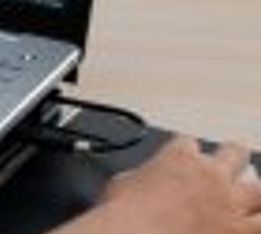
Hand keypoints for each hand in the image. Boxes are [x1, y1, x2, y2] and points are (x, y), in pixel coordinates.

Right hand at [54, 137, 260, 233]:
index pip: (187, 143)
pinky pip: (260, 226)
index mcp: (179, 158)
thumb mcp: (122, 183)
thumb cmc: (124, 213)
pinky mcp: (239, 231)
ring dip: (254, 193)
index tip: (182, 158)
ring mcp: (229, 203)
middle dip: (233, 156)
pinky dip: (255, 224)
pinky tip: (249, 225)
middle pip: (235, 152)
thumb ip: (140, 176)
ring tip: (251, 197)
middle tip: (231, 162)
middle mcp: (211, 175)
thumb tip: (140, 182)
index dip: (184, 151)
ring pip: (258, 191)